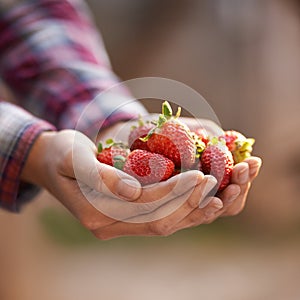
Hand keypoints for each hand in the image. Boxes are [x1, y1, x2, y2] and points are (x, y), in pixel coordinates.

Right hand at [20, 129, 222, 239]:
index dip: (173, 191)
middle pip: (158, 220)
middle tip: (214, 182)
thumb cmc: (62, 155)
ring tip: (215, 192)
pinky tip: (199, 199)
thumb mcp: (74, 158)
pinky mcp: (125, 219)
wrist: (51, 163)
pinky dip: (181, 211)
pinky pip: (159, 219)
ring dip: (190, 209)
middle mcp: (107, 226)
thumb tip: (133, 190)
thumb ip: (99, 175)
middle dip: (188, 202)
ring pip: (163, 224)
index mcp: (94, 212)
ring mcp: (117, 226)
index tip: (198, 174)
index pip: (144, 206)